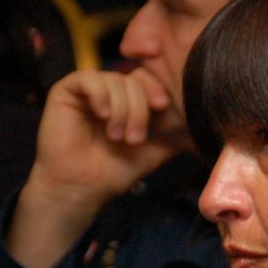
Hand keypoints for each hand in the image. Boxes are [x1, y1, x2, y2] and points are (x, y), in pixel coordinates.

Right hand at [5, 66, 184, 267]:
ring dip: (122, 109)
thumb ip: (174, 136)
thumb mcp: (154, 151)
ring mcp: (88, 90)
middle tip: (135, 139)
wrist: (82, 189)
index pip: (148, 79)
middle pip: (134, 79)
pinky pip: (88, 79)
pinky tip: (103, 115)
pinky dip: (100, 95)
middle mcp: (109, 92)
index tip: (162, 107)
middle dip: (140, 108)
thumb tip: (201, 126)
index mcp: (129, 100)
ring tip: (117, 137)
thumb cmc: (113, 171)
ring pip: (115, 80)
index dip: (157, 89)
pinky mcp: (66, 91)